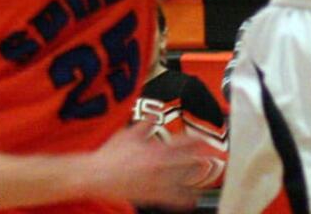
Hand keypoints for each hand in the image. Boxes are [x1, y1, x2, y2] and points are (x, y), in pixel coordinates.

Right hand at [87, 124, 205, 208]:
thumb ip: (145, 123)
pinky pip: (171, 199)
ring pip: (182, 181)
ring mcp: (156, 182)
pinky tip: (192, 200)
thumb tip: (154, 111)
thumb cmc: (112, 153)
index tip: (204, 139)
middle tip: (212, 156)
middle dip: (200, 158)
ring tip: (206, 175)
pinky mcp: (150, 196)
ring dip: (195, 178)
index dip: (195, 141)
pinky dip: (183, 200)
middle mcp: (159, 165)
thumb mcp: (129, 133)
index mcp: (155, 148)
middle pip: (186, 161)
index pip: (181, 143)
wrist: (98, 175)